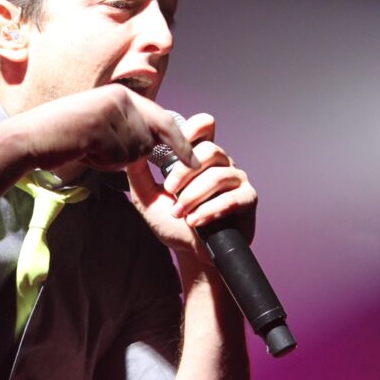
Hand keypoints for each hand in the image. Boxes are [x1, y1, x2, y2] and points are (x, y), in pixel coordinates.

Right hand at [7, 84, 198, 172]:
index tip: (194, 162)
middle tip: (97, 148)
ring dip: (113, 159)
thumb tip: (153, 143)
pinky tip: (83, 150)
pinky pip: (118, 157)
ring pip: (134, 151)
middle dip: (129, 154)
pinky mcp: (100, 125)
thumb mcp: (100, 124)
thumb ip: (126, 128)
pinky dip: (103, 162)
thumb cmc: (64, 136)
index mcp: (122, 94)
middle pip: (148, 139)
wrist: (31, 137)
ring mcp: (111, 110)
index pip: (164, 119)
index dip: (181, 143)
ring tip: (87, 147)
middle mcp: (121, 97)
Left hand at [126, 113, 256, 258]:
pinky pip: (230, 198)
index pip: (205, 127)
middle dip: (184, 171)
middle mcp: (222, 162)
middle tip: (169, 190)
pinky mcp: (247, 198)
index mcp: (200, 156)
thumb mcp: (147, 196)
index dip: (193, 128)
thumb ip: (139, 172)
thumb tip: (132, 149)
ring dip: (193, 195)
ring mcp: (237, 179)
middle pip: (209, 150)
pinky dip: (209, 210)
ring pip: (217, 175)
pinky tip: (195, 221)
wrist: (191, 252)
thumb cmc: (172, 222)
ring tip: (180, 213)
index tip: (175, 140)